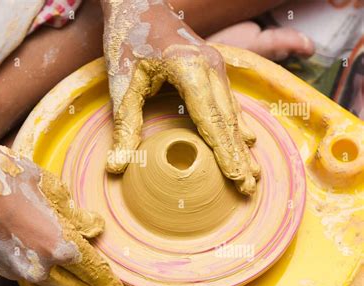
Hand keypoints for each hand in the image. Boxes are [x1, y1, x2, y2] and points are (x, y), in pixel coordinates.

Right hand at [0, 132, 124, 285]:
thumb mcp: (44, 183)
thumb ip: (71, 210)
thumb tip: (93, 226)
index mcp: (56, 242)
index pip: (93, 270)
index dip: (108, 282)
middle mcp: (37, 264)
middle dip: (91, 285)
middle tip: (103, 284)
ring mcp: (16, 269)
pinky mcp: (0, 267)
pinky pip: (34, 281)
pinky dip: (48, 281)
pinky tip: (52, 268)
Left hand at [101, 0, 259, 194]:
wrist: (137, 4)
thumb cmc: (127, 40)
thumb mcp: (121, 84)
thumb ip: (123, 126)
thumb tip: (115, 167)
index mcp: (190, 70)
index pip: (212, 121)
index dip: (226, 153)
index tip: (238, 179)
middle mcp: (211, 68)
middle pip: (229, 120)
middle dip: (239, 156)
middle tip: (250, 187)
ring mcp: (216, 66)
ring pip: (233, 112)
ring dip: (241, 144)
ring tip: (252, 171)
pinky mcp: (213, 68)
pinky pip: (228, 102)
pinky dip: (236, 125)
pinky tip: (245, 140)